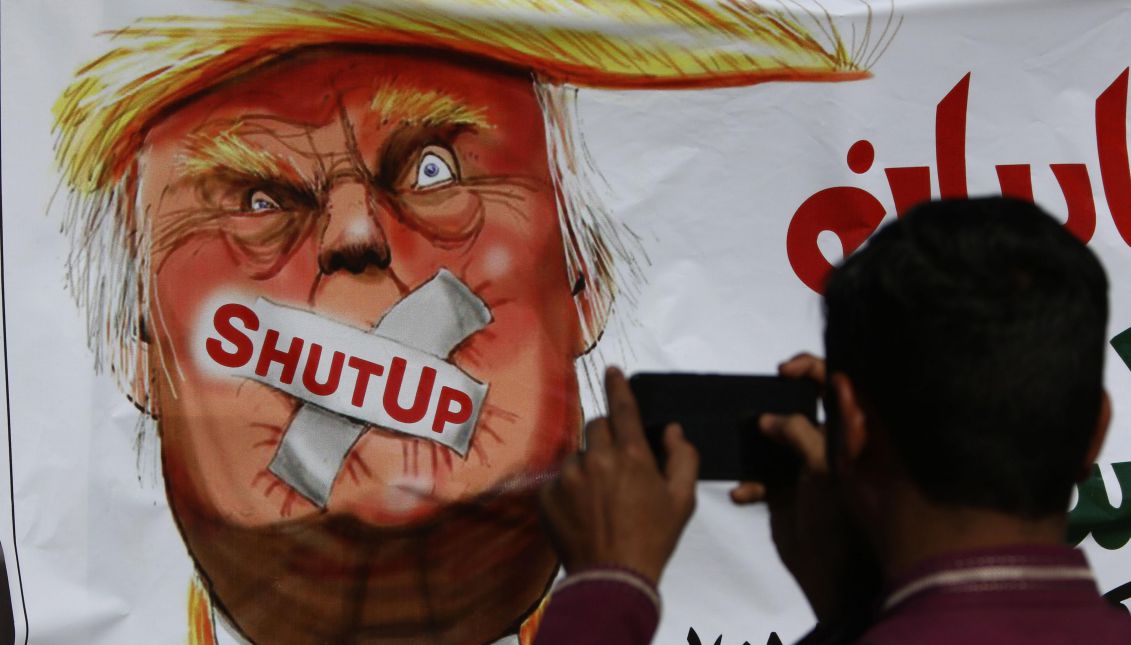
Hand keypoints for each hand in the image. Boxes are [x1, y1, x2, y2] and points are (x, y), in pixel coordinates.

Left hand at [540, 367, 698, 585]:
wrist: (613, 577)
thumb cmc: (653, 539)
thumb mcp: (683, 499)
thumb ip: (683, 457)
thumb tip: (671, 430)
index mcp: (632, 455)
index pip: (623, 407)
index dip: (618, 385)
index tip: (612, 371)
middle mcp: (597, 458)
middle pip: (597, 427)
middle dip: (607, 439)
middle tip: (617, 468)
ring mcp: (568, 477)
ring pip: (577, 455)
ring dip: (587, 468)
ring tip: (599, 501)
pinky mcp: (547, 495)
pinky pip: (557, 480)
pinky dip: (568, 491)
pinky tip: (583, 513)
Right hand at [730, 354, 878, 624]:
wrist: (831, 576)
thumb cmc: (839, 517)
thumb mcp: (822, 467)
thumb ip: (799, 432)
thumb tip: (769, 419)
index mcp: (847, 433)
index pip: (837, 383)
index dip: (812, 368)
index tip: (783, 372)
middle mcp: (828, 444)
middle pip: (798, 409)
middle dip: (773, 408)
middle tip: (755, 411)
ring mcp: (806, 468)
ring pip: (774, 441)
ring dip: (755, 446)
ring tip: (741, 450)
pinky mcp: (786, 491)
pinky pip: (762, 476)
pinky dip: (751, 482)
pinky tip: (742, 493)